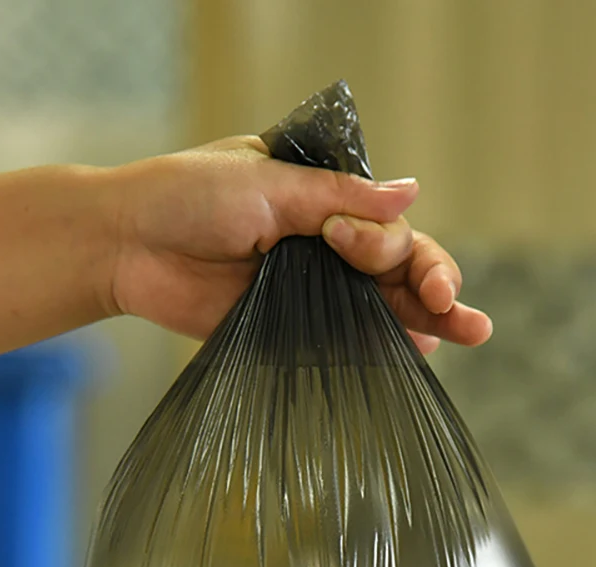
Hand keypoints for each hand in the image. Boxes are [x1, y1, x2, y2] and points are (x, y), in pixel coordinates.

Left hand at [107, 137, 491, 354]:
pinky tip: (417, 355)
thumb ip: (338, 198)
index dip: (397, 246)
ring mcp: (309, 287)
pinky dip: (377, 347)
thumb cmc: (188, 195)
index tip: (368, 253)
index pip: (386, 224)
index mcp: (324, 198)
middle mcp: (325, 242)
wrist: (127, 243)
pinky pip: (340, 338)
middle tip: (466, 315)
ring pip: (378, 303)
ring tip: (468, 334)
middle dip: (435, 286)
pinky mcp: (287, 325)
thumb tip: (413, 192)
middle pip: (396, 266)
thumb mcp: (267, 184)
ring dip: (422, 318)